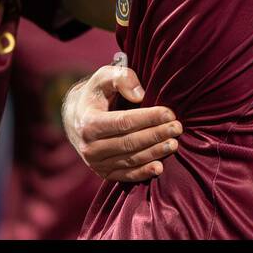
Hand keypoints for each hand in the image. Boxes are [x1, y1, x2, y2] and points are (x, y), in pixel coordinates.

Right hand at [62, 63, 181, 181]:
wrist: (75, 118)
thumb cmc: (96, 93)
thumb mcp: (104, 77)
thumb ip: (121, 78)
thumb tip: (140, 95)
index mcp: (89, 123)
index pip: (124, 122)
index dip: (148, 118)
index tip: (169, 113)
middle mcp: (89, 147)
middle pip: (129, 142)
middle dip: (156, 135)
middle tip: (177, 128)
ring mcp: (95, 162)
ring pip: (130, 159)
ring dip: (154, 153)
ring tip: (174, 143)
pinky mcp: (102, 172)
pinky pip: (125, 175)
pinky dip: (142, 173)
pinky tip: (159, 167)